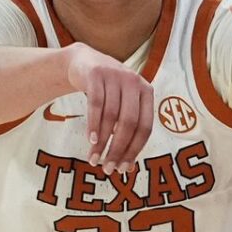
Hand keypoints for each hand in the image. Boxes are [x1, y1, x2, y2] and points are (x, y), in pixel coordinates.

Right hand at [65, 44, 153, 174]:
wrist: (84, 63)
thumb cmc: (107, 93)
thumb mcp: (121, 108)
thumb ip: (127, 133)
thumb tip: (127, 168)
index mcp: (147, 92)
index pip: (145, 127)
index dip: (134, 150)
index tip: (122, 168)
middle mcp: (134, 82)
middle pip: (129, 123)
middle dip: (118, 149)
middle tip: (107, 168)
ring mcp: (115, 76)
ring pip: (110, 116)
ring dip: (102, 141)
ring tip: (94, 159)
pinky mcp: (96, 74)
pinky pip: (96, 104)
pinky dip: (93, 124)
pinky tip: (90, 140)